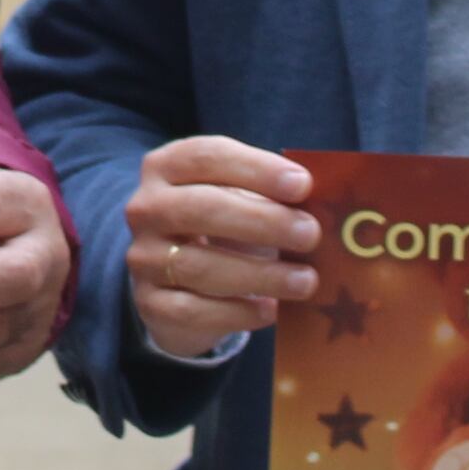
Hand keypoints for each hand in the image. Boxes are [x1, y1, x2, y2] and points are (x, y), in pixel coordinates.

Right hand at [126, 136, 313, 359]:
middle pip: (201, 208)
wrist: (178, 281)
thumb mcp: (240, 198)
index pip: (207, 157)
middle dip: (262, 221)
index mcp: (166, 167)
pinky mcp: (151, 304)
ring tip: (305, 280)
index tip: (302, 185)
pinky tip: (269, 310)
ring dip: (259, 274)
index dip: (256, 169)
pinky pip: (194, 311)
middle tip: (310, 233)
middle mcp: (146, 208)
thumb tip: (325, 203)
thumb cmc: (222, 226)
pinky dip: (237, 312)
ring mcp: (143, 257)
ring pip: (198, 266)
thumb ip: (271, 194)